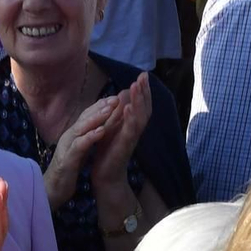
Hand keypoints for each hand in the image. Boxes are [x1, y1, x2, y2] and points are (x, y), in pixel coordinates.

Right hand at [40, 97, 120, 210]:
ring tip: (110, 109)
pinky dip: (90, 137)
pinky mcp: (67, 159)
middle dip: (101, 107)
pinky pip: (79, 145)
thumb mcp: (80, 149)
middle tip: (116, 98)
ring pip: (81, 128)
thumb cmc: (68, 169)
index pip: (87, 116)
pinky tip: (101, 131)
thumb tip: (100, 125)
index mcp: (73, 134)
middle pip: (85, 118)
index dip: (101, 105)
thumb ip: (87, 137)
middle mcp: (69, 136)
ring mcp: (67, 147)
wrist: (52, 190)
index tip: (116, 98)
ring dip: (96, 118)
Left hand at [91, 74, 150, 195]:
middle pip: (145, 108)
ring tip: (137, 85)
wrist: (105, 176)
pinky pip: (130, 131)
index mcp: (131, 125)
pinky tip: (129, 107)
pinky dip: (131, 118)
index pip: (141, 105)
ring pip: (140, 117)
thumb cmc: (108, 152)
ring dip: (139, 101)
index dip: (143, 91)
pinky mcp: (125, 147)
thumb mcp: (112, 127)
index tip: (143, 75)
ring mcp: (131, 139)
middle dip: (144, 91)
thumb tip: (123, 93)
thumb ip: (119, 112)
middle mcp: (135, 131)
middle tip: (144, 75)